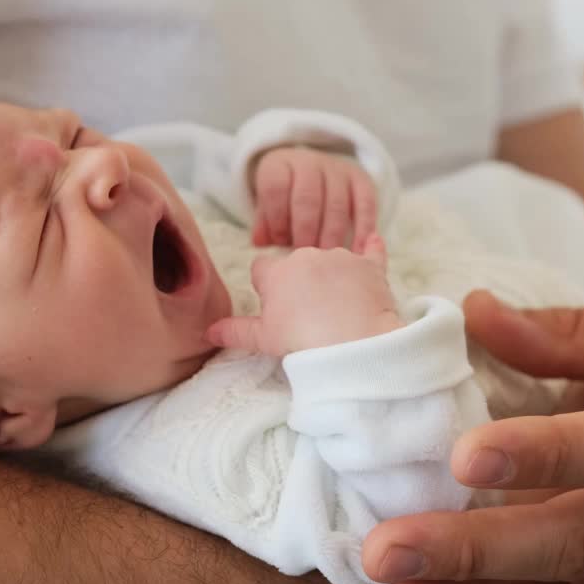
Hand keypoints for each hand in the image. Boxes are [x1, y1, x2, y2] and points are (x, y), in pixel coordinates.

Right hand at [207, 235, 399, 354]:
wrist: (353, 342)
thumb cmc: (303, 340)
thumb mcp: (263, 339)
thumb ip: (235, 331)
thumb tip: (209, 331)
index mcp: (278, 271)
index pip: (262, 269)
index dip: (267, 288)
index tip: (275, 306)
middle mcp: (308, 255)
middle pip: (297, 263)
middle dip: (299, 282)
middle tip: (305, 314)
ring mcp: (342, 257)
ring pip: (330, 260)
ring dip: (331, 276)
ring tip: (337, 309)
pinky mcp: (370, 266)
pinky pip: (372, 250)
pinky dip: (372, 249)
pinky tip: (374, 241)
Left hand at [252, 146, 377, 250]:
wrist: (313, 172)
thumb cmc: (286, 198)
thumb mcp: (269, 205)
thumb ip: (265, 223)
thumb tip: (262, 243)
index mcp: (280, 166)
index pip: (276, 188)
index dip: (277, 218)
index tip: (279, 241)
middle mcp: (309, 163)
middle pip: (307, 198)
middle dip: (305, 231)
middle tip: (305, 256)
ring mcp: (338, 170)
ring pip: (336, 204)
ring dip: (331, 236)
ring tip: (326, 258)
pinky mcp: (362, 180)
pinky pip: (365, 205)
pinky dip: (362, 231)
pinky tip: (357, 252)